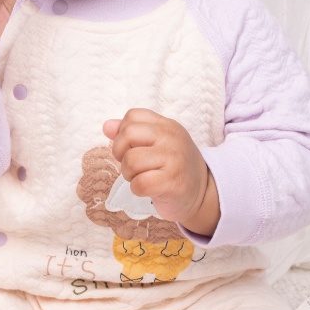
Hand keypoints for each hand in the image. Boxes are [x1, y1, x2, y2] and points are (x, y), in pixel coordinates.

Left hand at [102, 109, 219, 237]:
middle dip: (121, 153)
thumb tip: (107, 126)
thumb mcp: (156, 144)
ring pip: (131, 161)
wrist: (202, 193)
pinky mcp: (173, 183)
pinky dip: (137, 189)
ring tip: (141, 177)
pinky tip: (148, 189)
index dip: (122, 134)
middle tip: (132, 165)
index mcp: (167, 126)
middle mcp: (172, 139)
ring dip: (129, 174)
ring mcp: (174, 160)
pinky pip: (139, 184)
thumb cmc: (173, 168)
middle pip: (128, 134)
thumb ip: (131, 132)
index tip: (132, 147)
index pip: (132, 116)